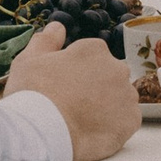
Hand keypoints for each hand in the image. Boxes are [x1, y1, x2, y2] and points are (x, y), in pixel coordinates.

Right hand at [4, 22, 141, 160]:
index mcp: (94, 49)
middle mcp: (117, 68)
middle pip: (108, 76)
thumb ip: (46, 40)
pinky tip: (94, 130)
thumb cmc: (32, 94)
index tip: (63, 85)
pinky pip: (126, 121)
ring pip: (120, 98)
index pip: (91, 56)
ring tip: (82, 120)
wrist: (42, 133)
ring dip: (107, 106)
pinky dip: (114, 126)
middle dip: (95, 87)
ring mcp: (127, 95)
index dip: (76, 72)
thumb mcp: (29, 60)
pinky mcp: (131, 121)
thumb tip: (58, 27)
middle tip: (73, 104)